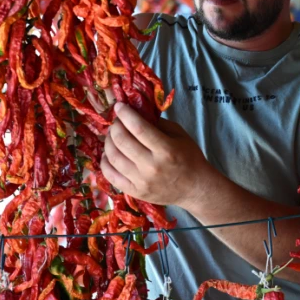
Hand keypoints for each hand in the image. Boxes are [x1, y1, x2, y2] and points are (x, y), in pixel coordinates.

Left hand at [100, 102, 221, 209]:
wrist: (195, 189)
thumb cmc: (189, 157)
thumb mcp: (178, 134)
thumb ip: (156, 123)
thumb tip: (134, 112)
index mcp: (166, 149)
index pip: (138, 128)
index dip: (125, 114)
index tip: (119, 106)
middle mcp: (152, 167)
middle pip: (122, 141)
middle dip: (115, 126)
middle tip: (117, 122)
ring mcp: (141, 182)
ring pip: (113, 157)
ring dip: (109, 141)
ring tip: (113, 136)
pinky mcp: (134, 192)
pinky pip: (110, 175)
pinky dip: (105, 161)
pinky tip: (109, 154)